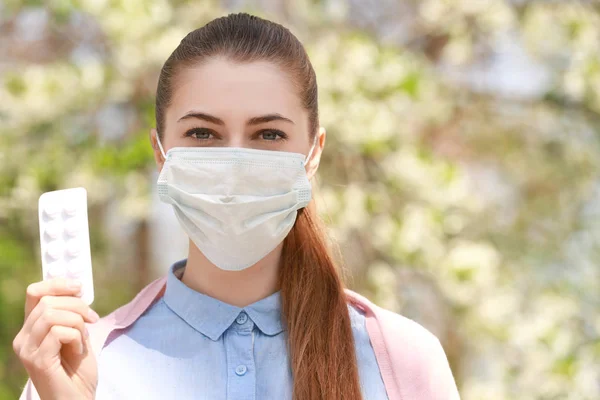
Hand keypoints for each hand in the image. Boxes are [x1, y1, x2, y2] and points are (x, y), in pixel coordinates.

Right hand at [13, 278, 98, 399]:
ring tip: (83, 339)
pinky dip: (76, 338)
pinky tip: (78, 351)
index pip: (35, 293)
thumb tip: (77, 289)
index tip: (79, 287)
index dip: (57, 283)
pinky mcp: (37, 361)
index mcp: (32, 329)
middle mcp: (24, 338)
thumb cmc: (78, 372)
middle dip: (77, 305)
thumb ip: (72, 315)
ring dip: (77, 322)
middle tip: (92, 318)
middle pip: (47, 300)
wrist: (77, 399)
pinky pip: (59, 332)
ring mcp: (28, 350)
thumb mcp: (77, 335)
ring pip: (52, 314)